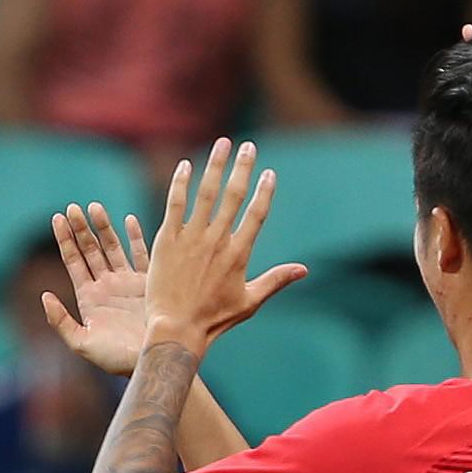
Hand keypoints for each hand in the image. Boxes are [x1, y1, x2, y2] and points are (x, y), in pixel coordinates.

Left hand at [45, 203, 152, 375]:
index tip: (57, 217)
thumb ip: (61, 321)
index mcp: (89, 297)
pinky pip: (141, 255)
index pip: (73, 262)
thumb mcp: (82, 344)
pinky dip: (135, 237)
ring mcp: (128, 283)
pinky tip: (129, 219)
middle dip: (81, 228)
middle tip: (73, 207)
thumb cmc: (116, 359)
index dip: (65, 240)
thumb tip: (44, 295)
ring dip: (104, 227)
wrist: (152, 363)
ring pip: (112, 248)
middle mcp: (107, 287)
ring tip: (94, 206)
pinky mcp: (149, 284)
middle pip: (90, 250)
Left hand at [142, 138, 308, 354]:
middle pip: (233, 196)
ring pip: (205, 194)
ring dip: (215, 166)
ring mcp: (191, 238)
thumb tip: (304, 270)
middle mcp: (217, 241)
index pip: (256, 214)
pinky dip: (181, 184)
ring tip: (222, 144)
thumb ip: (276, 280)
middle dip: (243, 168)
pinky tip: (186, 165)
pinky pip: (175, 205)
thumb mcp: (250, 302)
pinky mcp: (167, 240)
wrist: (177, 329)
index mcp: (239, 254)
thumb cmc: (214, 320)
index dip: (264, 191)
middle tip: (248, 146)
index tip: (269, 173)